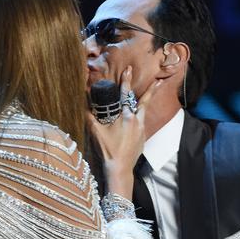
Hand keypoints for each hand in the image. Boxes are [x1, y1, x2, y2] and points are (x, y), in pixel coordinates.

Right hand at [87, 66, 161, 199]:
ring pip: (145, 111)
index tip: (129, 70)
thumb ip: (89, 116)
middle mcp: (137, 121)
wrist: (120, 168)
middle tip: (157, 80)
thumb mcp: (96, 132)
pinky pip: (141, 122)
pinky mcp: (143, 137)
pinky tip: (135, 118)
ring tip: (155, 92)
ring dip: (147, 101)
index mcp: (126, 117)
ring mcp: (142, 129)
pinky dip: (139, 117)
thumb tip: (82, 104)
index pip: (126, 95)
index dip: (126, 81)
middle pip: (144, 101)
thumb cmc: (108, 150)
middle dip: (150, 90)